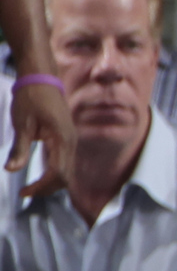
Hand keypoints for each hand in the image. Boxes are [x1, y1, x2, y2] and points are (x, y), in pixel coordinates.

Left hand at [9, 73, 71, 200]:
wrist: (42, 78)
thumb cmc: (31, 98)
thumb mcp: (22, 124)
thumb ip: (19, 149)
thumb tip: (11, 170)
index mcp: (62, 139)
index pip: (58, 173)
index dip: (41, 187)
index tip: (23, 192)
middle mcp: (71, 142)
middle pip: (66, 176)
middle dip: (47, 189)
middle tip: (25, 192)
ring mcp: (71, 140)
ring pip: (67, 171)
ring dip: (51, 182)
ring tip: (31, 187)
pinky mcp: (66, 138)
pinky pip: (65, 162)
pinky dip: (54, 173)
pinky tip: (40, 174)